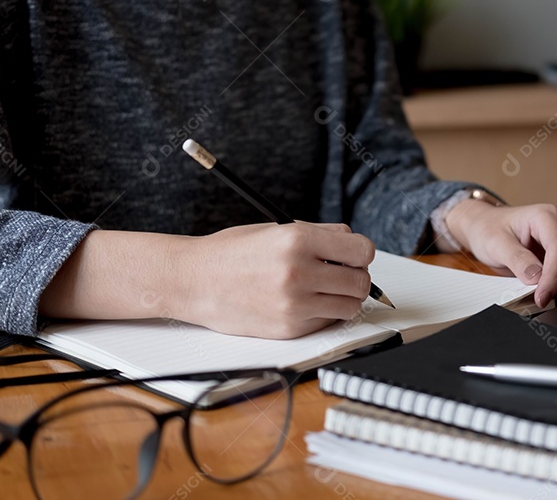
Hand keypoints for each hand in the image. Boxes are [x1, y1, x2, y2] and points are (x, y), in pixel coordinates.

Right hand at [171, 222, 374, 338]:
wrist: (194, 281)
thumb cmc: (232, 253)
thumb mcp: (276, 229)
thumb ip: (319, 234)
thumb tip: (353, 243)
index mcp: (298, 239)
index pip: (362, 250)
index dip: (361, 253)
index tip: (354, 255)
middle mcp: (299, 271)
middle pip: (360, 281)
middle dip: (355, 277)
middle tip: (341, 274)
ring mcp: (294, 303)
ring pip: (349, 306)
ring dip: (343, 298)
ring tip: (324, 289)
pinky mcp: (289, 327)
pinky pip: (326, 322)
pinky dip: (322, 314)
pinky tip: (303, 302)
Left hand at [445, 201, 556, 307]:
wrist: (486, 228)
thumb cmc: (490, 230)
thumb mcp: (495, 244)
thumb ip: (517, 260)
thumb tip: (537, 279)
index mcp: (545, 216)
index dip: (554, 277)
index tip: (542, 296)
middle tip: (548, 295)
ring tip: (545, 291)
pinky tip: (550, 289)